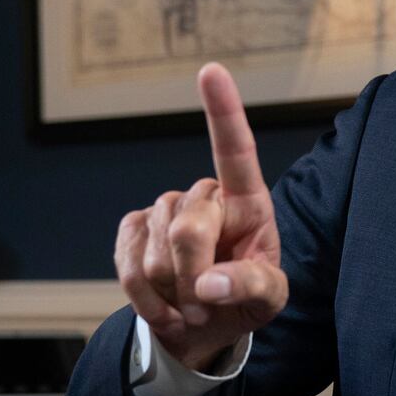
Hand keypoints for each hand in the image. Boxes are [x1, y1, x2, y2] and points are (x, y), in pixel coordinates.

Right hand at [114, 64, 287, 371]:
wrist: (203, 325)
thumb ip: (252, 286)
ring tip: (191, 305)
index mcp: (248, 202)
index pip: (235, 152)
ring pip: (155, 254)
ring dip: (172, 293)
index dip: (223, 111)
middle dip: (194, 278)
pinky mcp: (133, 229)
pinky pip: (127, 264)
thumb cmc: (245, 300)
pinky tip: (164, 307)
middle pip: (189, 230)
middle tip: (205, 307)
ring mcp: (165, 210)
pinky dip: (144, 299)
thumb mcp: (269, 299)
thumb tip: (209, 284)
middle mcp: (205, 197)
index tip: (211, 71)